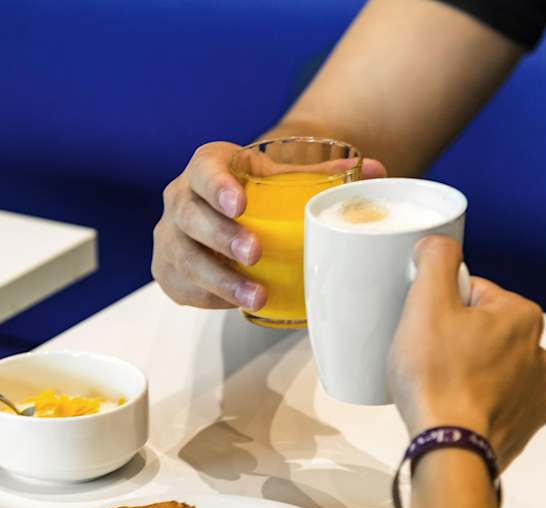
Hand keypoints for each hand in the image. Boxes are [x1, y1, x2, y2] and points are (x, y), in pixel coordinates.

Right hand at [152, 140, 385, 309]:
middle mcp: (180, 198)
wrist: (222, 213)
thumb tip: (377, 173)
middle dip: (222, 236)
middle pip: (190, 215)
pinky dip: (211, 296)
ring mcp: (169, 236)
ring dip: (220, 278)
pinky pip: (184, 286)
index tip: (241, 205)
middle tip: (255, 253)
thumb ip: (323, 177)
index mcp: (207, 167)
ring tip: (256, 296)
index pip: (204, 170)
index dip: (218, 186)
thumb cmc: (256, 195)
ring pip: (184, 257)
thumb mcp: (282, 180)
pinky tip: (237, 303)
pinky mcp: (168, 270)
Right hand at [388, 236, 545, 470]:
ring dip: (468, 370)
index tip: (425, 328)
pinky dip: (478, 401)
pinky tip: (456, 409)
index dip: (440, 306)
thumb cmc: (437, 378)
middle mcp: (541, 353)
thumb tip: (438, 244)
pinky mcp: (528, 425)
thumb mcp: (426, 303)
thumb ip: (435, 260)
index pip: (473, 292)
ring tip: (439, 387)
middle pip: (483, 329)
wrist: (450, 450)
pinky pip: (498, 400)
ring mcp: (538, 393)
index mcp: (522, 316)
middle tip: (426, 359)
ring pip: (491, 365)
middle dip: (455, 339)